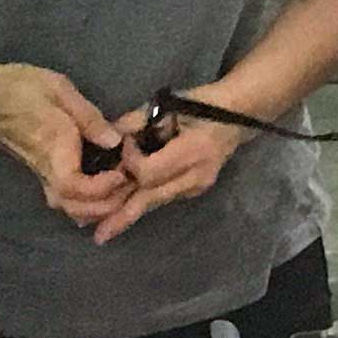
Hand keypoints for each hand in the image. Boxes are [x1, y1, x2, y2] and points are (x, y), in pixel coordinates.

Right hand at [0, 63, 130, 230]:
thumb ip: (88, 117)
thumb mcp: (58, 89)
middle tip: (131, 183)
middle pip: (75, 208)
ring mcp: (44, 176)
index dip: (101, 187)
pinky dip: (88, 204)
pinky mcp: (43, 175)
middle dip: (107, 205)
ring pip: (70, 209)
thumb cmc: (18, 89)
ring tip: (122, 187)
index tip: (122, 171)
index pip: (73, 186)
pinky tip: (107, 190)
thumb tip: (116, 141)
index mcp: (53, 148)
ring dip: (99, 208)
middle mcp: (48, 170)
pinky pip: (67, 201)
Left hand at [88, 99, 248, 245]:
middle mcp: (197, 175)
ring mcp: (198, 186)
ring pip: (156, 202)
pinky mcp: (195, 189)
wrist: (237, 113)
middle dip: (124, 214)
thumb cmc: (201, 103)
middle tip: (99, 234)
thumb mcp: (168, 104)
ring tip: (104, 232)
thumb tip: (107, 137)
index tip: (124, 144)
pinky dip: (142, 203)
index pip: (151, 172)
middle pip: (152, 198)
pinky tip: (122, 214)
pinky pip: (163, 198)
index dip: (130, 162)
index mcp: (194, 151)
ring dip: (129, 215)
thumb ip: (136, 121)